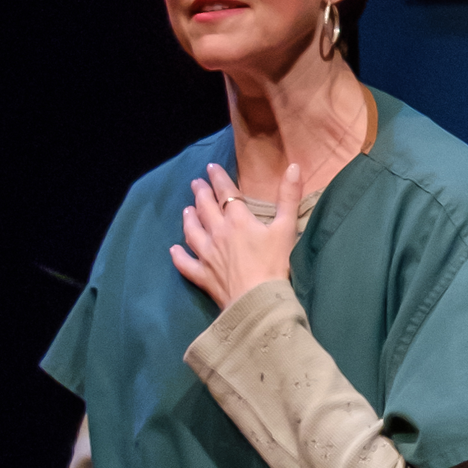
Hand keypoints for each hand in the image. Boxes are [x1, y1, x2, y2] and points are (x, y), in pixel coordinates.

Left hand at [170, 161, 298, 309]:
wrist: (259, 301)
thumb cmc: (276, 265)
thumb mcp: (286, 229)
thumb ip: (288, 197)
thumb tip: (293, 167)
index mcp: (238, 220)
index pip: (226, 193)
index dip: (218, 178)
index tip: (211, 167)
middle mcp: (218, 233)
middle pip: (205, 208)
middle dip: (200, 192)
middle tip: (196, 183)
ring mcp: (207, 255)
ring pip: (192, 231)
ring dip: (189, 218)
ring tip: (187, 209)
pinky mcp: (204, 276)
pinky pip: (186, 264)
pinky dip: (179, 256)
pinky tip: (174, 250)